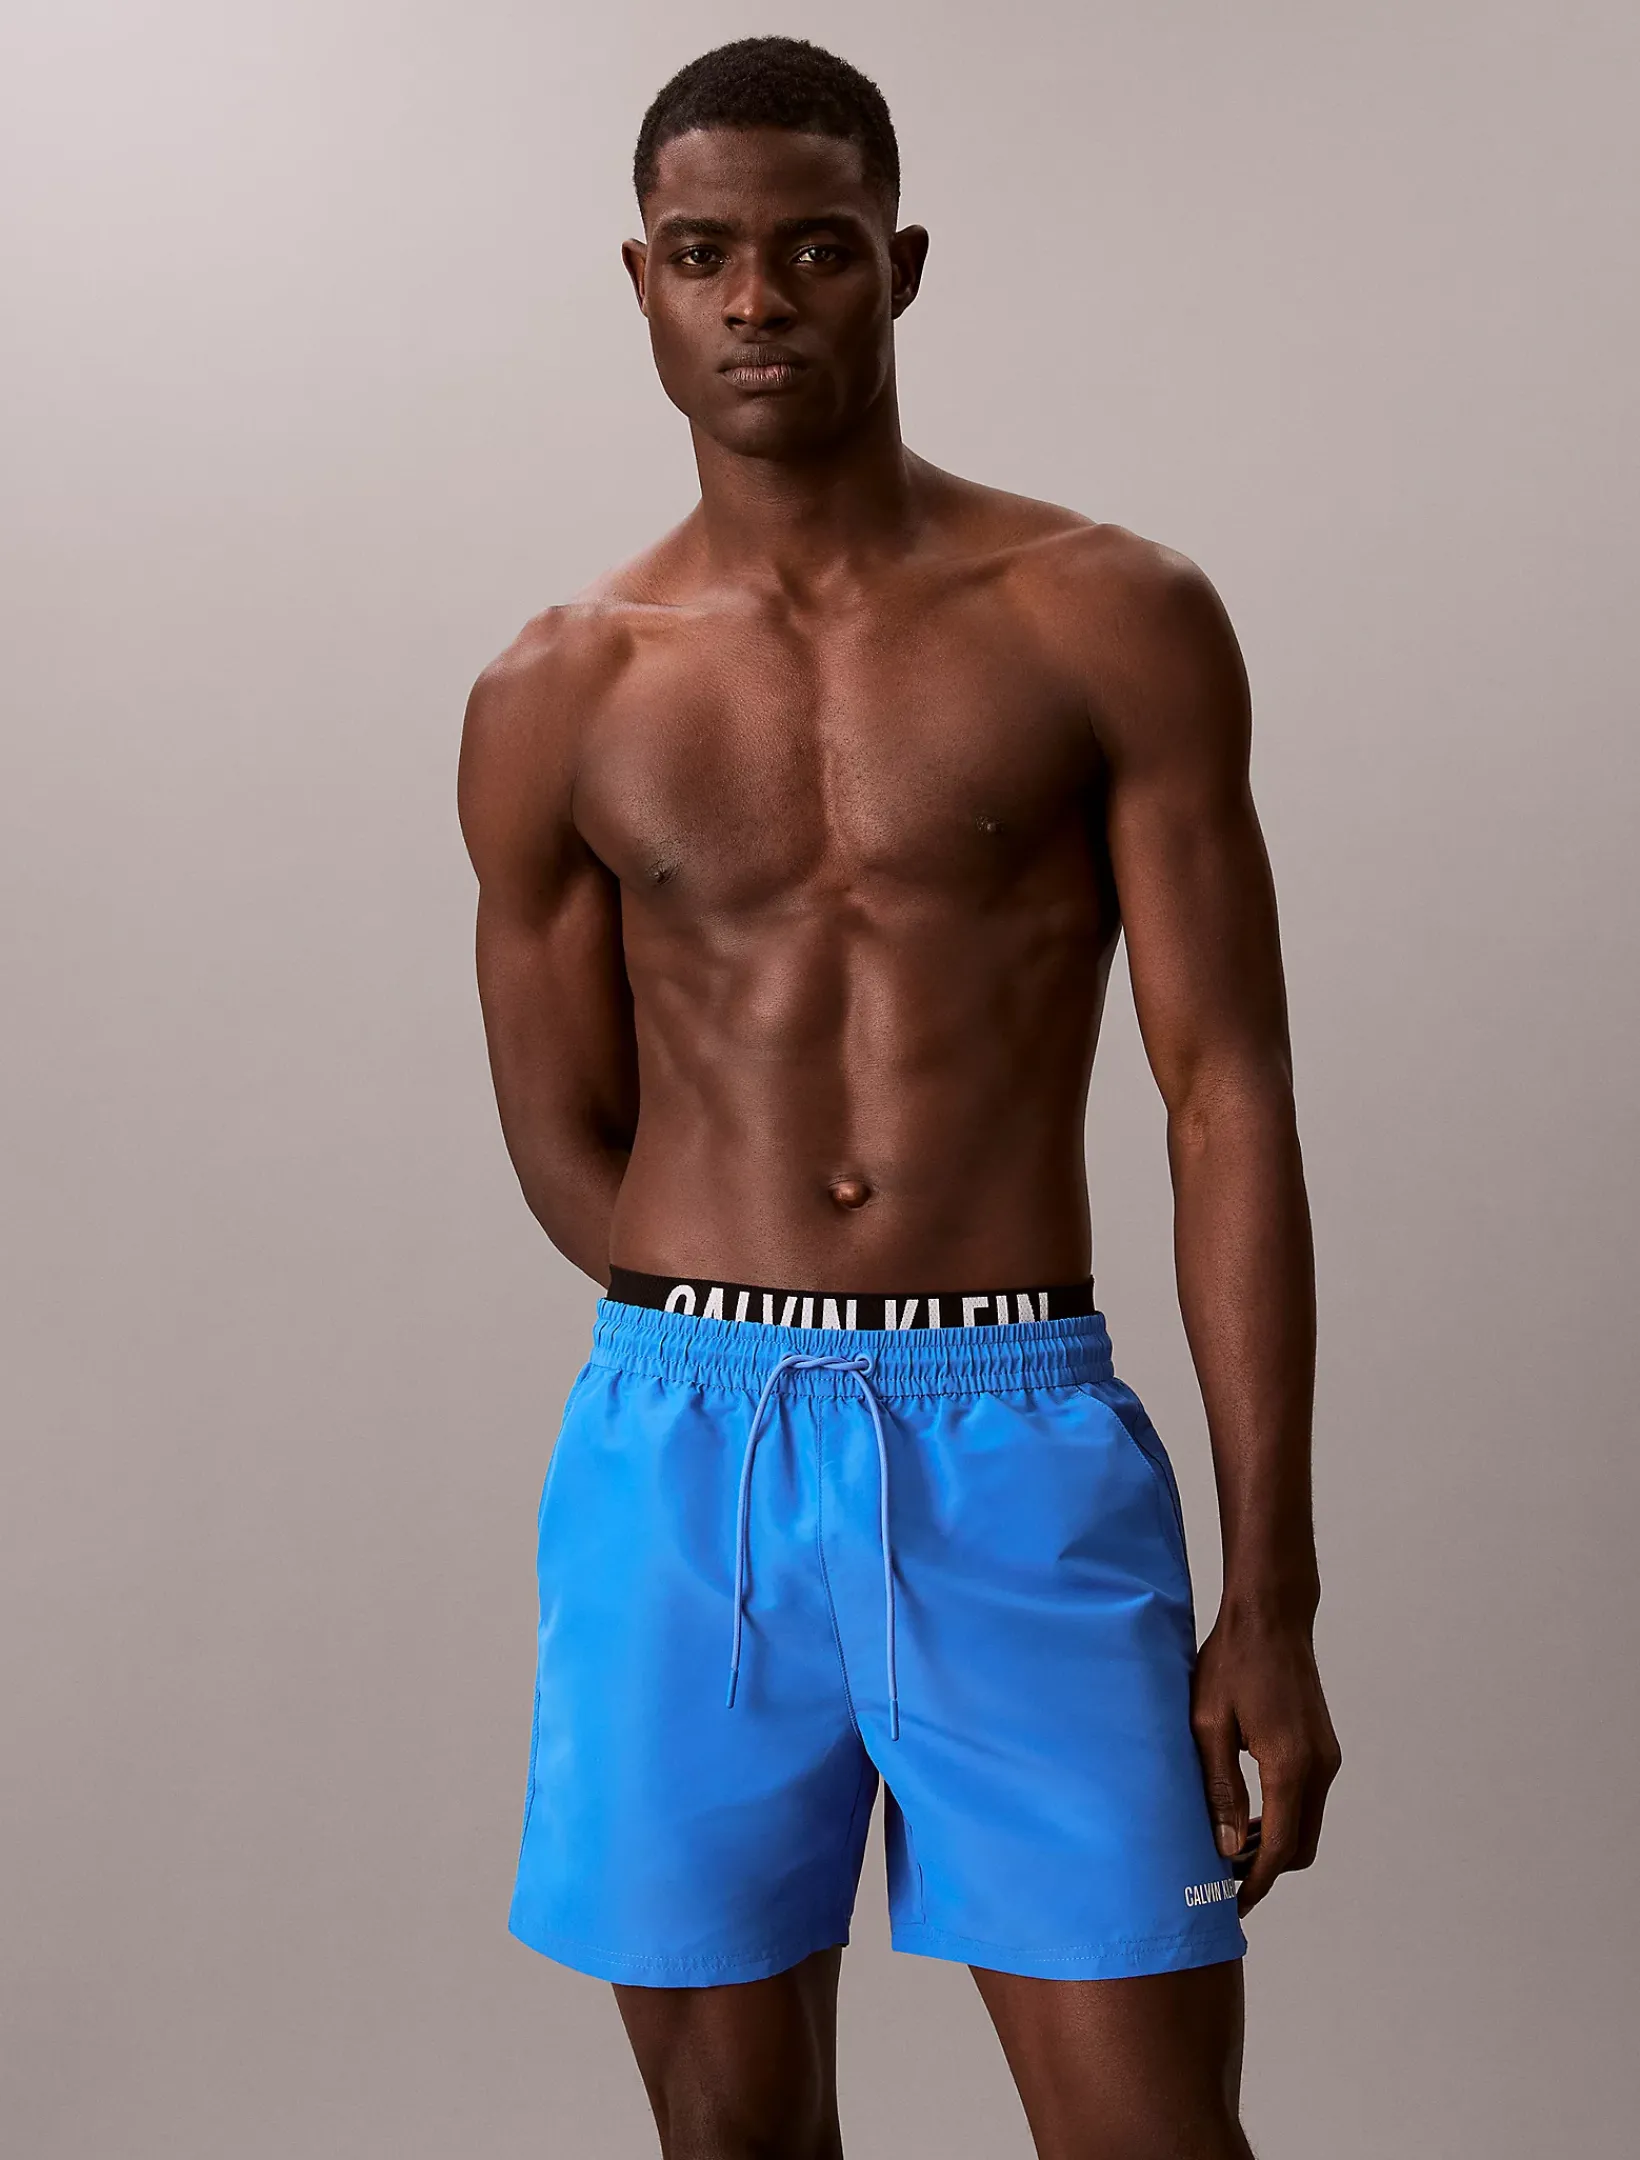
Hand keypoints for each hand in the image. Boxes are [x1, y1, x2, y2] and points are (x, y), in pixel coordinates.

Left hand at [1190, 1603, 1340, 1916]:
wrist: (1271, 1616)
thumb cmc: (1231, 1663)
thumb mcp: (1209, 1725)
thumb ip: (1221, 1789)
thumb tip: (1227, 1849)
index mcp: (1291, 1767)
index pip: (1280, 1849)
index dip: (1255, 1882)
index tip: (1229, 1905)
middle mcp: (1319, 1768)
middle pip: (1300, 1846)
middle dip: (1266, 1869)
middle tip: (1222, 1877)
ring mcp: (1326, 1757)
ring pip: (1307, 1824)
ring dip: (1275, 1843)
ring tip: (1228, 1847)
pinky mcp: (1323, 1746)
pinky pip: (1308, 1800)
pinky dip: (1283, 1817)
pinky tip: (1248, 1813)